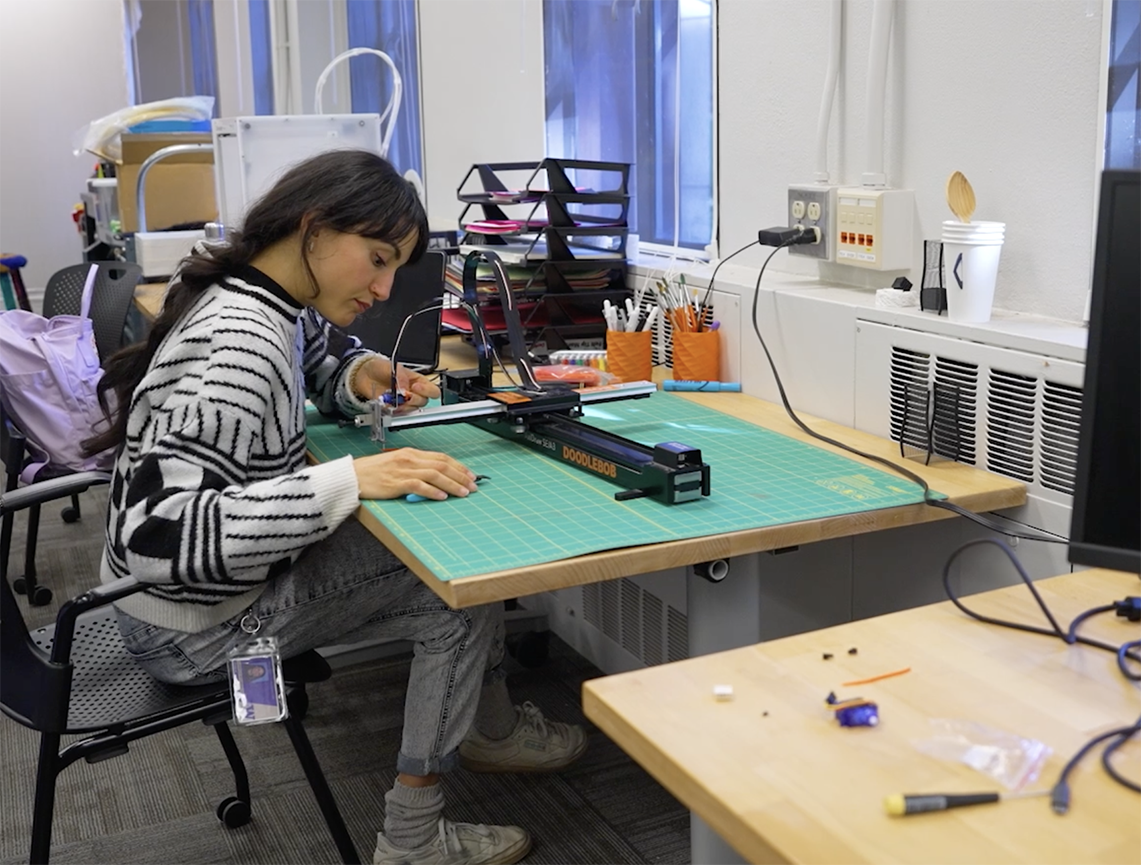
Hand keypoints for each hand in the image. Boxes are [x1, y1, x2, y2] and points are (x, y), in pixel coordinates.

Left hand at [353, 356, 439, 411]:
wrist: (364, 374)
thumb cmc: (381, 368)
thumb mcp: (393, 367)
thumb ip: (401, 377)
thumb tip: (405, 389)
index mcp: (418, 381)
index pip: (433, 391)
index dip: (427, 391)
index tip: (415, 387)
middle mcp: (413, 393)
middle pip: (423, 402)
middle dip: (414, 399)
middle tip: (404, 394)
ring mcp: (403, 402)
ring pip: (411, 409)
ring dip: (403, 404)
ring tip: (392, 396)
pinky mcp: (393, 409)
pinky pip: (397, 414)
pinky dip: (393, 409)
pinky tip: (387, 402)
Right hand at [353, 447, 477, 500]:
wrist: (352, 476)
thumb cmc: (372, 472)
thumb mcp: (397, 464)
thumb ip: (415, 468)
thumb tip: (435, 478)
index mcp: (411, 453)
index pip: (441, 457)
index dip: (458, 466)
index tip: (470, 474)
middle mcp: (409, 459)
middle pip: (442, 465)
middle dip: (461, 475)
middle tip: (473, 485)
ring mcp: (403, 470)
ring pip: (435, 474)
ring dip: (452, 484)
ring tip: (463, 492)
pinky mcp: (396, 482)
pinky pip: (418, 485)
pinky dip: (432, 491)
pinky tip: (442, 496)